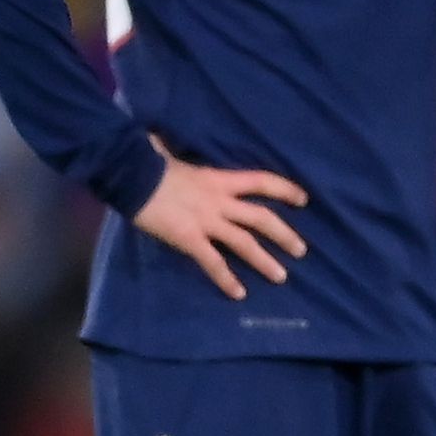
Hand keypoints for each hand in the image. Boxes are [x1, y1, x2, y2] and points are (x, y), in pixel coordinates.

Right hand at [132, 142, 310, 299]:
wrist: (131, 175)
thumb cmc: (149, 161)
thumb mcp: (175, 155)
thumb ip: (179, 152)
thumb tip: (165, 141)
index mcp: (219, 179)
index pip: (261, 180)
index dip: (284, 189)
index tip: (304, 199)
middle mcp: (220, 201)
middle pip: (261, 218)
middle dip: (284, 234)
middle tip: (301, 251)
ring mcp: (206, 221)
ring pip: (245, 243)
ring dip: (265, 261)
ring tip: (282, 277)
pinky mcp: (190, 239)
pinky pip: (213, 262)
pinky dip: (227, 279)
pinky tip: (238, 294)